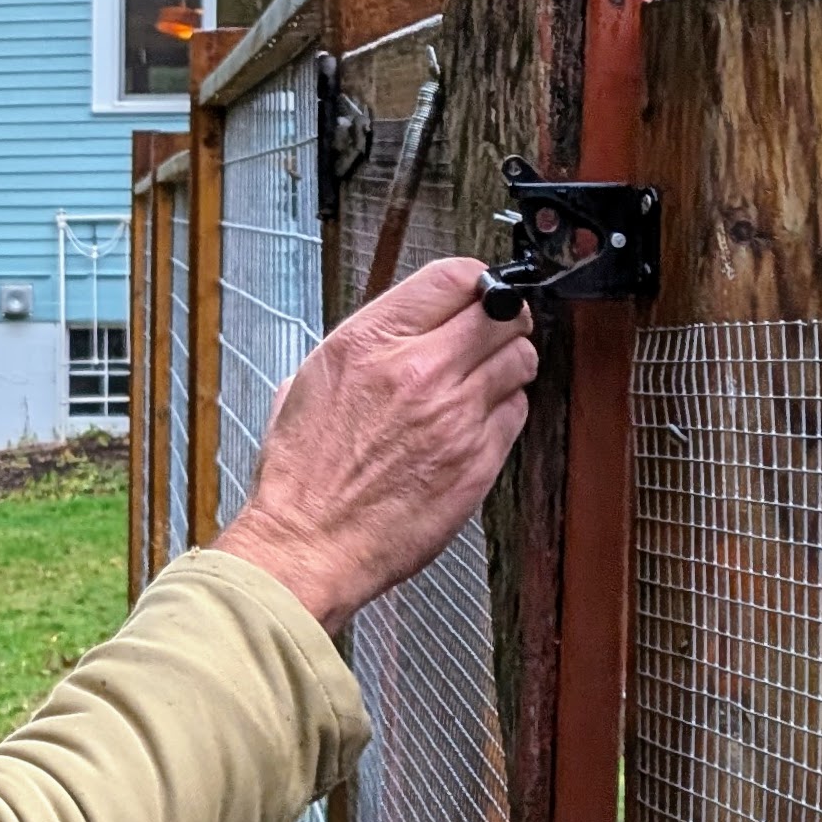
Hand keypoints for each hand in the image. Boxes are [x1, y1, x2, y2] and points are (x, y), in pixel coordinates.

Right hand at [213, 258, 538, 636]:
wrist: (308, 543)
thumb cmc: (302, 473)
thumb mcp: (311, 380)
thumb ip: (364, 344)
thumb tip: (402, 325)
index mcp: (370, 342)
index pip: (454, 277)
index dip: (478, 281)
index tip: (481, 292)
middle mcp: (417, 370)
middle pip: (501, 313)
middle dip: (505, 318)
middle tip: (498, 332)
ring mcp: (453, 416)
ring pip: (520, 360)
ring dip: (510, 365)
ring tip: (489, 379)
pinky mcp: (476, 460)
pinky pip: (516, 413)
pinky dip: (505, 412)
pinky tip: (478, 424)